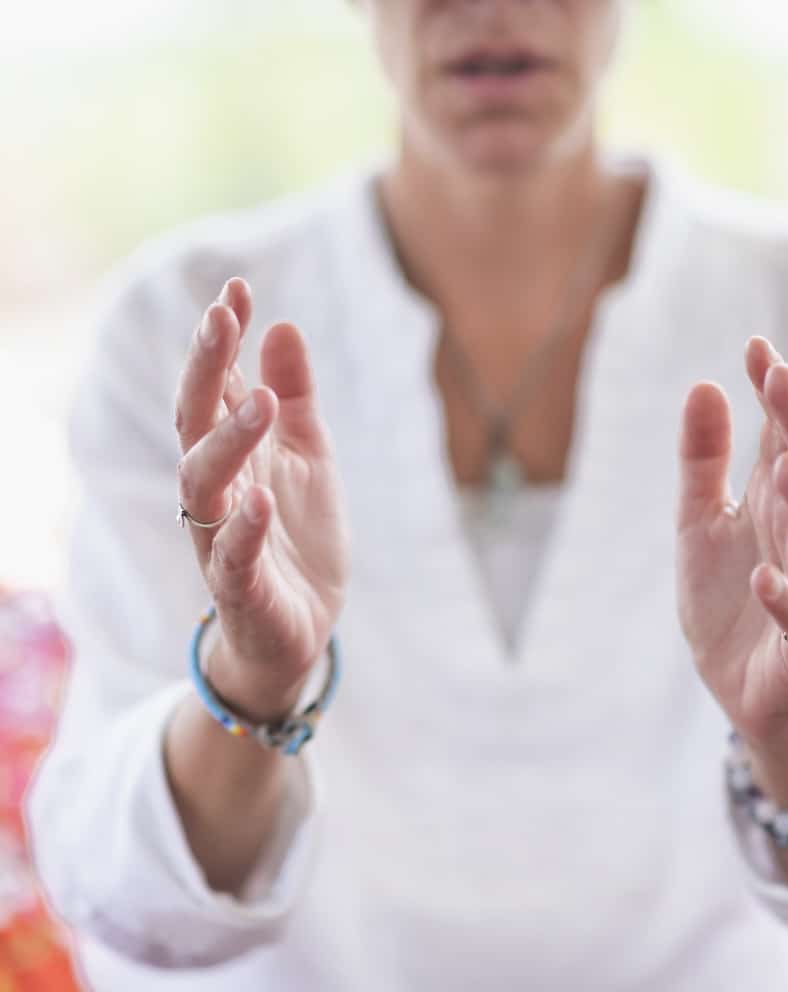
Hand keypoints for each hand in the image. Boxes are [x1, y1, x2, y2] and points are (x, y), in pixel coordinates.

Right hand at [174, 278, 349, 720]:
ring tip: (258, 401)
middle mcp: (217, 489)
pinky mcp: (240, 587)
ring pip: (203, 483)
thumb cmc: (297, 535)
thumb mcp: (308, 455)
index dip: (222, 340)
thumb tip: (284, 325)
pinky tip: (259, 499)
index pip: (216, 386)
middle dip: (205, 369)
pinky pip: (231, 557)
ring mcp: (222, 538)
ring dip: (227, 440)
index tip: (238, 288)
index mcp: (234, 454)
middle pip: (195, 421)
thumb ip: (296, 396)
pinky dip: (242, 529)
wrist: (301, 624)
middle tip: (221, 318)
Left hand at [676, 337, 787, 756]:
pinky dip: (785, 599)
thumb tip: (705, 386)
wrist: (738, 687)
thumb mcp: (699, 523)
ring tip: (781, 468)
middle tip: (778, 380)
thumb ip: (702, 462)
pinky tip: (760, 578)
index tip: (756, 346)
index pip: (787, 438)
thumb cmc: (726, 599)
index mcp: (778, 507)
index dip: (776, 395)